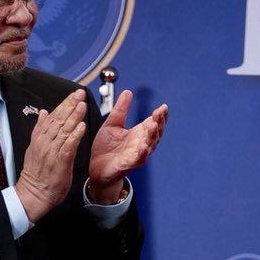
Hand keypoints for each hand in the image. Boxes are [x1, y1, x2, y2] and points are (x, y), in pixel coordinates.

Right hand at [14, 90, 85, 222]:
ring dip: (74, 116)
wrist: (34, 193)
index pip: (52, 116)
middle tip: (79, 93)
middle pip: (58, 120)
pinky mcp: (59, 161)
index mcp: (40, 138)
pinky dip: (75, 135)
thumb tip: (43, 113)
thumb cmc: (38, 173)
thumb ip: (41, 130)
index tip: (73, 93)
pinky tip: (81, 126)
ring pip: (63, 130)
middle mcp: (45, 142)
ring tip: (82, 104)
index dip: (63, 104)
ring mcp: (51, 151)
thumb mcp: (35, 147)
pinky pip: (68, 146)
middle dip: (70, 105)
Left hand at [88, 89, 168, 204]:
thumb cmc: (105, 148)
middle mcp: (141, 144)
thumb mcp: (112, 124)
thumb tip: (128, 91)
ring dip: (152, 136)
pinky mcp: (127, 165)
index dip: (160, 116)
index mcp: (139, 133)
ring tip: (153, 125)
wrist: (96, 168)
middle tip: (159, 113)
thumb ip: (121, 109)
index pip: (154, 123)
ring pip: (149, 145)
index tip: (163, 107)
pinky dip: (142, 153)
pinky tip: (144, 146)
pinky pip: (137, 159)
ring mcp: (136, 155)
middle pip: (155, 133)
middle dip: (159, 123)